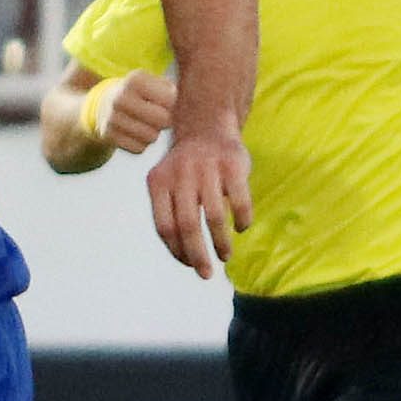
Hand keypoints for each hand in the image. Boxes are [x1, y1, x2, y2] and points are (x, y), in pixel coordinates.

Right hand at [87, 70, 176, 153]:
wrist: (104, 104)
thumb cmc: (139, 93)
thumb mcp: (152, 82)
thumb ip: (171, 90)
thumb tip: (182, 109)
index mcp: (135, 80)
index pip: (170, 99)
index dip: (174, 103)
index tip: (167, 101)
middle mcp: (121, 97)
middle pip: (163, 119)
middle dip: (166, 120)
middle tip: (160, 116)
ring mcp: (112, 117)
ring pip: (152, 137)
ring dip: (154, 132)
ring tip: (147, 124)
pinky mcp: (108, 135)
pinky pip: (139, 148)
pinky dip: (141, 143)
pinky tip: (136, 133)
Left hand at [147, 126, 253, 279]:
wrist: (206, 127)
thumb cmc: (186, 169)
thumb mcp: (167, 184)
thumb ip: (170, 214)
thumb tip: (186, 258)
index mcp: (159, 182)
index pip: (165, 226)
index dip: (177, 250)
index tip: (189, 264)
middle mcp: (180, 174)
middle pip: (187, 225)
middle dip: (197, 255)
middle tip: (206, 273)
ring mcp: (207, 168)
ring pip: (215, 216)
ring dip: (221, 242)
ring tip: (225, 256)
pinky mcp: (233, 164)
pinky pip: (239, 201)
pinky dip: (242, 220)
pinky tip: (241, 228)